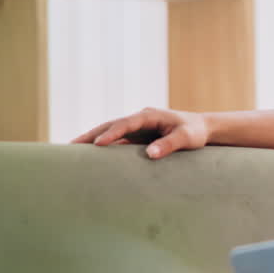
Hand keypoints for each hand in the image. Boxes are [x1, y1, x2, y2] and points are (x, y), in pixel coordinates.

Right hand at [71, 107, 209, 159]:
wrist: (202, 128)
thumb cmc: (195, 132)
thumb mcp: (186, 138)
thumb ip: (169, 145)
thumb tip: (150, 155)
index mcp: (150, 115)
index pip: (126, 124)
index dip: (111, 133)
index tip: (98, 144)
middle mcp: (140, 119)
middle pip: (111, 125)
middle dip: (92, 135)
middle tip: (71, 146)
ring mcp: (138, 127)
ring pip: (112, 132)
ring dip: (94, 140)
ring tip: (73, 151)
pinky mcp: (139, 136)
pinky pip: (119, 141)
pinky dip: (106, 146)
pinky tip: (94, 157)